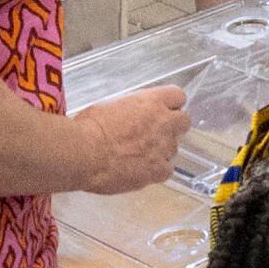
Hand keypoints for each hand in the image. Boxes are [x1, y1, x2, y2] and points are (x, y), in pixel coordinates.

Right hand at [68, 85, 187, 195]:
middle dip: (172, 126)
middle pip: (184, 121)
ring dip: (161, 150)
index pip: (178, 96)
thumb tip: (128, 116)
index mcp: (151, 102)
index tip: (161, 109)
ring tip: (139, 155)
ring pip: (174, 148)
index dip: (170, 104)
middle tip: (154, 133)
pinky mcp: (158, 170)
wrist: (84, 154)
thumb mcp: (109, 106)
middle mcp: (163, 123)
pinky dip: (156, 171)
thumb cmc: (88, 127)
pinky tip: (140, 170)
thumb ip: (129, 110)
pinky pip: (166, 170)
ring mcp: (164, 147)